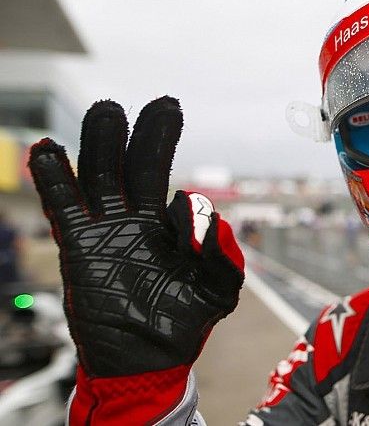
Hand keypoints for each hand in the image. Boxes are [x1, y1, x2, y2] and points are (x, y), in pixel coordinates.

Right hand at [28, 97, 243, 378]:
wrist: (145, 361)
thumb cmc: (184, 322)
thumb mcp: (219, 290)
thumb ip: (225, 255)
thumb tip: (208, 217)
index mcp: (174, 228)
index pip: (181, 200)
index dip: (188, 207)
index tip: (188, 217)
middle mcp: (139, 220)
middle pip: (141, 167)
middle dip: (150, 136)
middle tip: (163, 104)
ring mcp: (107, 230)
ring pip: (103, 177)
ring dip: (103, 144)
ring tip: (107, 110)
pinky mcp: (80, 247)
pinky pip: (65, 207)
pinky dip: (55, 179)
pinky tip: (48, 149)